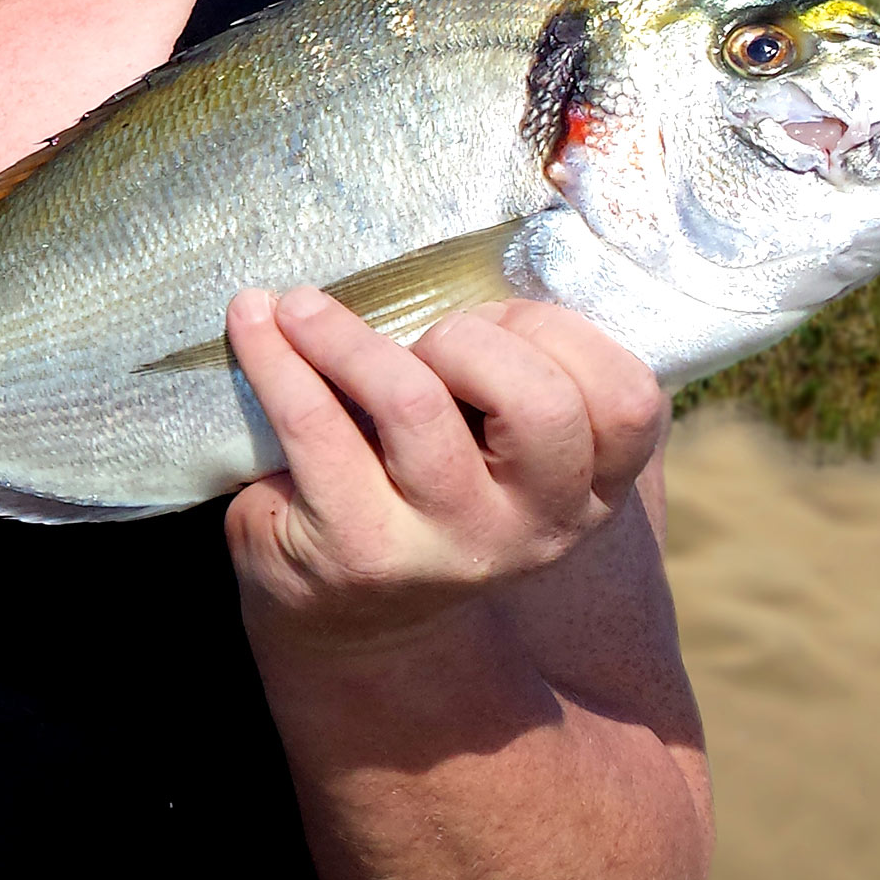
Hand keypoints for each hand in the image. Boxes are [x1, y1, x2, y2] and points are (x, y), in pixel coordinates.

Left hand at [223, 289, 667, 652]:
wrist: (349, 616)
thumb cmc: (425, 493)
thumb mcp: (502, 450)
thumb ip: (526, 375)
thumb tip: (488, 263)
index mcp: (588, 491)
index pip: (626, 400)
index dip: (558, 334)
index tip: (494, 321)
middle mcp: (535, 527)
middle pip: (543, 403)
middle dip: (475, 338)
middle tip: (422, 340)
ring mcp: (447, 546)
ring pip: (416, 403)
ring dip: (349, 336)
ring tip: (305, 311)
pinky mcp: (357, 550)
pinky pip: (315, 424)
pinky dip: (276, 356)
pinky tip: (254, 318)